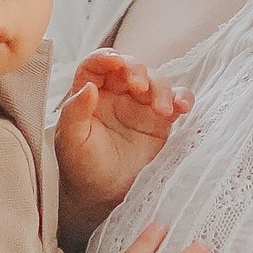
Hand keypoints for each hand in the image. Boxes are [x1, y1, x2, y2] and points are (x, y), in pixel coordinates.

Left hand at [55, 50, 192, 225]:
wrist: (102, 194)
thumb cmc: (81, 166)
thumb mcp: (70, 141)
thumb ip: (75, 112)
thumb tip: (89, 87)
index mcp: (91, 93)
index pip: (97, 65)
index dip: (106, 58)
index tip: (115, 62)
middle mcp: (117, 94)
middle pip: (131, 67)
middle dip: (138, 70)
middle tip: (139, 87)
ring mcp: (141, 105)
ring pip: (156, 81)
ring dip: (161, 89)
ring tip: (161, 109)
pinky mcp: (161, 120)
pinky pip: (176, 101)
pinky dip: (183, 99)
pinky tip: (182, 107)